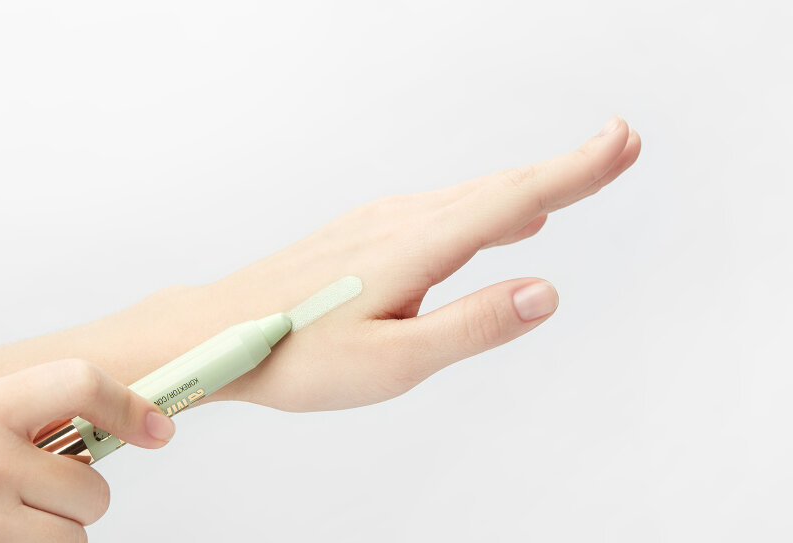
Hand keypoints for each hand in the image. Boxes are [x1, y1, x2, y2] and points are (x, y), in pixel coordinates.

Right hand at [0, 359, 175, 542]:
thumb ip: (41, 411)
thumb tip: (139, 423)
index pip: (79, 384)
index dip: (128, 405)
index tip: (158, 429)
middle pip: (91, 488)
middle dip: (80, 491)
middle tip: (45, 484)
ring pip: (74, 534)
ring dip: (58, 527)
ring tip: (16, 510)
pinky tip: (9, 526)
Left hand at [206, 115, 640, 410]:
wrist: (219, 334)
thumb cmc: (298, 354)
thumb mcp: (395, 362)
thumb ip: (472, 325)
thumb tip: (544, 291)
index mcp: (418, 248)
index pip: (515, 199)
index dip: (575, 170)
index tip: (621, 143)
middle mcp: (402, 221)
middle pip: (500, 186)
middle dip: (564, 168)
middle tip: (617, 147)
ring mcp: (380, 222)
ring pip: (470, 197)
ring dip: (527, 185)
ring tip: (569, 178)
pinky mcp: (365, 233)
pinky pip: (440, 210)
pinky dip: (483, 205)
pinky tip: (493, 216)